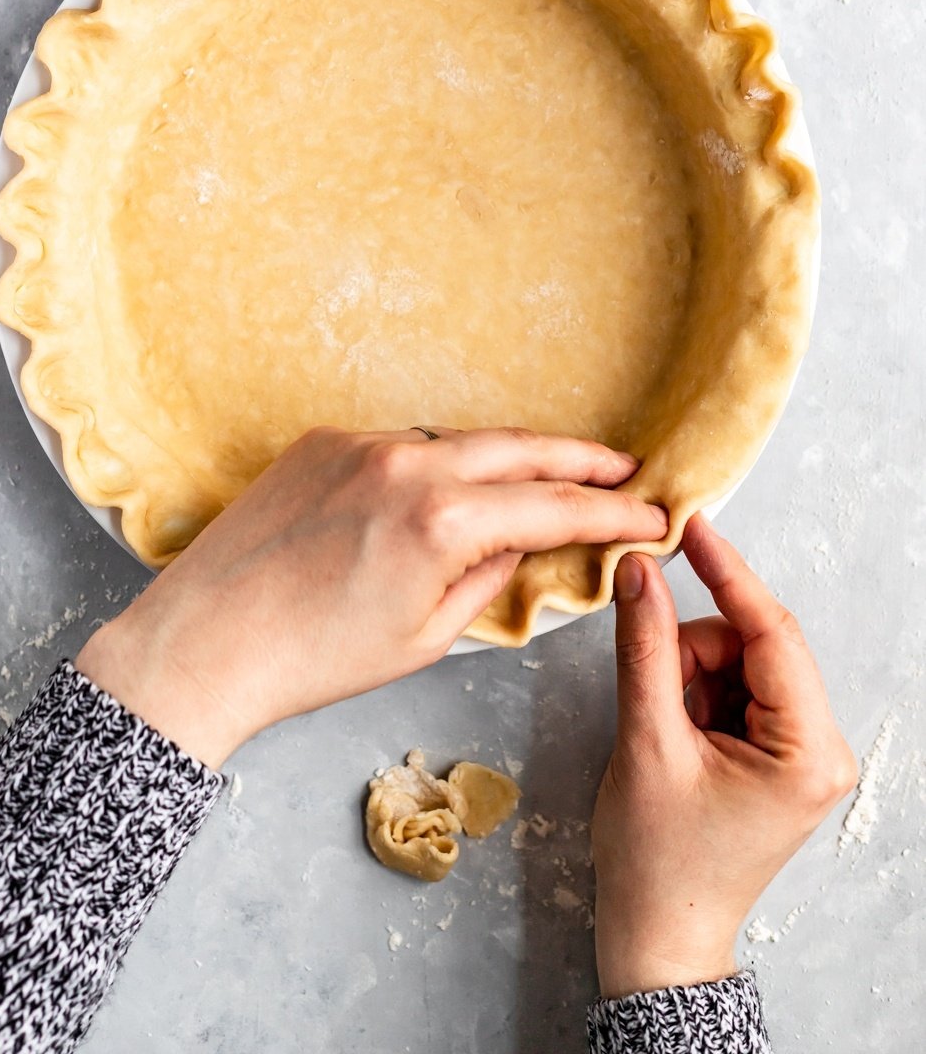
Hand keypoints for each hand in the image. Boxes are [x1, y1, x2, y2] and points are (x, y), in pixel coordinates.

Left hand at [77, 426, 665, 768]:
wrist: (205, 640)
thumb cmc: (313, 658)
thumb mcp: (424, 636)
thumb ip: (489, 580)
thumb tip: (524, 544)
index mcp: (441, 519)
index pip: (552, 507)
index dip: (611, 513)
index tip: (651, 514)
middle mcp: (407, 462)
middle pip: (518, 447)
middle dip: (578, 458)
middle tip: (623, 466)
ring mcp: (361, 443)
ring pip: (456, 441)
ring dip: (501, 460)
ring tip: (539, 481)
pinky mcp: (322, 440)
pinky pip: (401, 444)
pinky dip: (433, 464)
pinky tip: (443, 491)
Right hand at [591, 515, 857, 998]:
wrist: (657, 935)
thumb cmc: (657, 860)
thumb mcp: (646, 741)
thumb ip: (645, 647)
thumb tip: (640, 569)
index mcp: (808, 752)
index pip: (771, 633)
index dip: (728, 574)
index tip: (692, 526)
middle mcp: (821, 748)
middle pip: (752, 644)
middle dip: (691, 649)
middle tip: (649, 685)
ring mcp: (800, 751)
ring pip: (737, 661)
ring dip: (688, 673)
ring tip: (660, 729)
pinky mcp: (776, 753)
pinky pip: (733, 686)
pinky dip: (694, 691)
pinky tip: (672, 730)